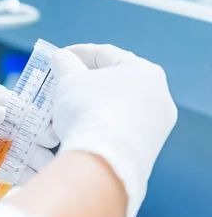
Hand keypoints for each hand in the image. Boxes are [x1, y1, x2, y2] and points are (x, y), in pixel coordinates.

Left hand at [0, 70, 56, 185]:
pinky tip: (16, 189)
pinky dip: (0, 180)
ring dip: (25, 168)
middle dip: (39, 149)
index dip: (37, 122)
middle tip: (59, 167)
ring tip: (45, 183)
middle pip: (20, 135)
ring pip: (7, 156)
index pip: (19, 109)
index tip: (52, 135)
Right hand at [51, 44, 177, 216]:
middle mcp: (158, 96)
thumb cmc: (88, 110)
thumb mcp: (68, 79)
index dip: (76, 53)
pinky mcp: (146, 150)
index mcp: (144, 71)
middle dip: (83, 83)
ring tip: (63, 112)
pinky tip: (77, 131)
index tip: (57, 58)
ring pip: (115, 108)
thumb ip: (64, 63)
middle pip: (113, 83)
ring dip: (89, 107)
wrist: (102, 162)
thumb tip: (61, 57)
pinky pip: (117, 130)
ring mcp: (155, 126)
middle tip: (60, 85)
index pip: (105, 54)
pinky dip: (98, 126)